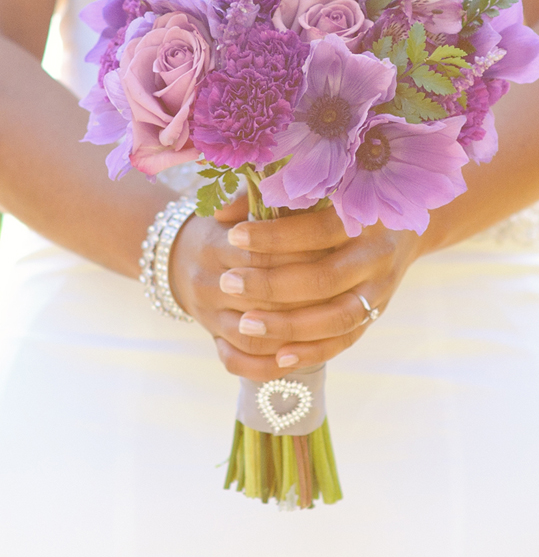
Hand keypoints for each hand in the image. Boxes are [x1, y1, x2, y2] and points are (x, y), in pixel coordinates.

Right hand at [168, 193, 328, 361]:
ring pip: (252, 337)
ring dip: (288, 336)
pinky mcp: (213, 338)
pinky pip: (237, 361)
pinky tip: (293, 360)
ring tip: (324, 325)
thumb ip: (268, 198)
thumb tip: (305, 190)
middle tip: (341, 291)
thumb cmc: (227, 225)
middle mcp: (208, 283)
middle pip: (262, 299)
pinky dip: (265, 366)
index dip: (300, 256)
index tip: (333, 250)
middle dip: (304, 298)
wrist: (178, 255)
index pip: (262, 256)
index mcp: (215, 244)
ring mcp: (210, 315)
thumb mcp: (241, 206)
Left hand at [212, 205, 422, 380]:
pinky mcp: (375, 316)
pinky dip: (313, 351)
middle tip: (227, 282)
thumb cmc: (349, 202)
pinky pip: (345, 341)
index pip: (317, 229)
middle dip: (272, 285)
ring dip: (289, 326)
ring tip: (245, 325)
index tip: (233, 236)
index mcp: (365, 218)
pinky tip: (279, 356)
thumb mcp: (321, 191)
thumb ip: (273, 195)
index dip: (274, 236)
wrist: (405, 228)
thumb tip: (222, 211)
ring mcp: (379, 291)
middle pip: (325, 279)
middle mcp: (377, 256)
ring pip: (336, 318)